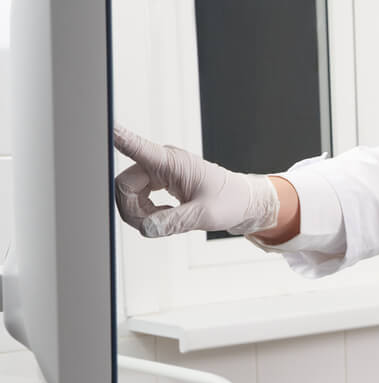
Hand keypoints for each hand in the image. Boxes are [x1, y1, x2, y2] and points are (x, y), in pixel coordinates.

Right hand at [113, 125, 279, 237]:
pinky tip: (166, 216)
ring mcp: (158, 173)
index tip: (104, 125)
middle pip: (124, 185)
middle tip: (155, 225)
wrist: (242, 203)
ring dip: (140, 213)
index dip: (118, 138)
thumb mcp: (204, 215)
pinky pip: (137, 199)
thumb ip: (174, 222)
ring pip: (128, 194)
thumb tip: (147, 229)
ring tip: (167, 220)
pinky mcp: (158, 183)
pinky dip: (146, 213)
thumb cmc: (230, 201)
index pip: (137, 147)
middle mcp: (161, 163)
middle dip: (133, 210)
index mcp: (172, 162)